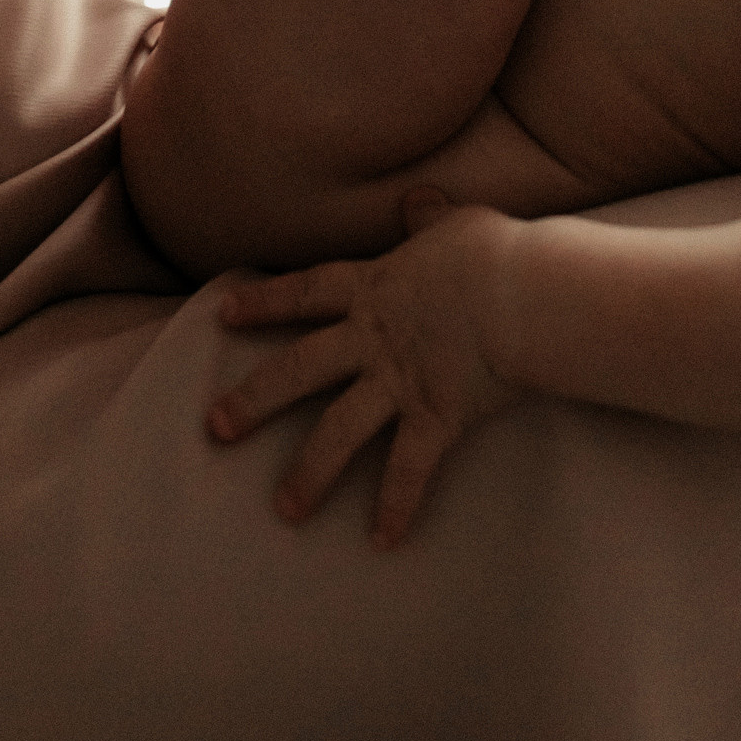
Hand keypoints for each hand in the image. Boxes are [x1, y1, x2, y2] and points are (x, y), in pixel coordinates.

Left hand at [207, 195, 521, 544]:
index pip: (307, 291)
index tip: (223, 313)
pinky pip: (409, 470)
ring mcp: (400, 381)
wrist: (526, 293)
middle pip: (300, 368)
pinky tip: (382, 542)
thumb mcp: (458, 222)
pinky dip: (396, 507)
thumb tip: (416, 199)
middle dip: (254, 399)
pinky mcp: (435, 417)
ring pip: (339, 431)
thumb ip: (429, 219)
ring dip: (309, 473)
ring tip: (283, 511)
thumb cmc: (496, 253)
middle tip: (214, 428)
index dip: (265, 301)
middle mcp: (374, 339)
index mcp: (375, 288)